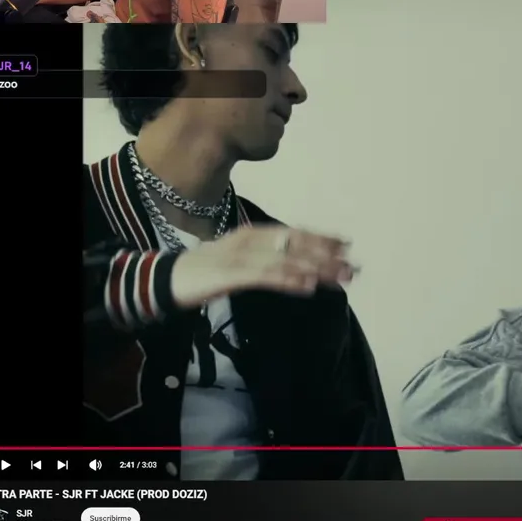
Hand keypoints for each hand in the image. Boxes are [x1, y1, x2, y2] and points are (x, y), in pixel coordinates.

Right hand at [169, 224, 354, 308]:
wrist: (167, 279)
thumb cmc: (205, 272)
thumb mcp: (240, 261)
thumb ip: (266, 260)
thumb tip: (298, 269)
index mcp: (254, 234)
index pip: (294, 233)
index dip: (322, 237)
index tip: (347, 244)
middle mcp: (251, 240)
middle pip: (296, 244)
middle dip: (328, 255)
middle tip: (354, 266)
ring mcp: (240, 256)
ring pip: (286, 260)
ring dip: (316, 270)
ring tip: (340, 279)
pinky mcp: (229, 274)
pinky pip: (264, 276)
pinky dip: (288, 280)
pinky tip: (307, 287)